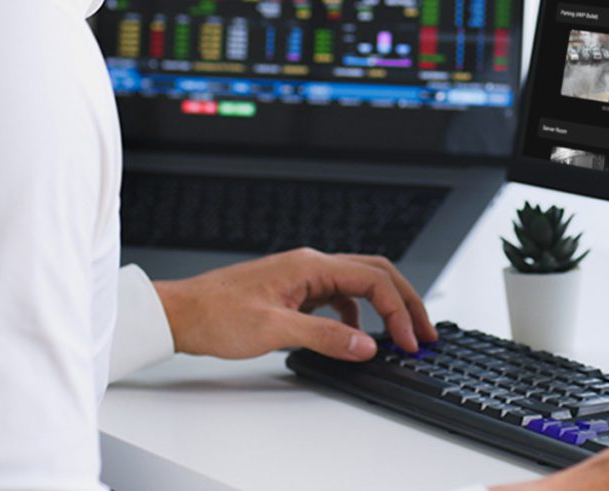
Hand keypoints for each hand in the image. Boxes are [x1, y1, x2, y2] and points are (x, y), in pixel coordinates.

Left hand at [153, 248, 438, 361]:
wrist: (182, 313)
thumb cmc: (217, 314)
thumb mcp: (274, 331)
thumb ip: (325, 337)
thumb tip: (367, 345)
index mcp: (311, 265)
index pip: (373, 280)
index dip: (398, 310)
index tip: (409, 341)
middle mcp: (312, 264)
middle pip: (376, 273)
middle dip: (406, 300)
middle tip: (426, 332)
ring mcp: (304, 276)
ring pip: (360, 283)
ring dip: (385, 306)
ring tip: (401, 334)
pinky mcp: (296, 290)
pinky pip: (339, 296)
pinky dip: (357, 314)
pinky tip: (355, 336)